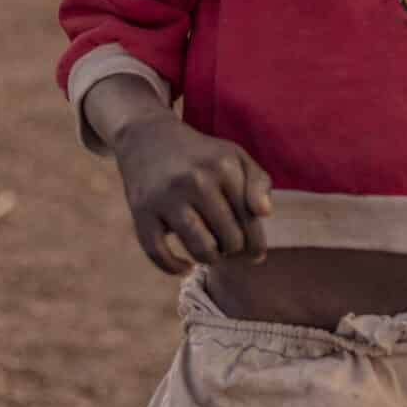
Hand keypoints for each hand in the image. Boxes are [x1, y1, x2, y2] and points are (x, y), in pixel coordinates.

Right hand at [109, 114, 272, 273]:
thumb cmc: (200, 156)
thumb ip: (258, 183)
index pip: (250, 219)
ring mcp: (167, 198)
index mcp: (224, 166)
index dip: (256, 243)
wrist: (147, 138)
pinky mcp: (142, 212)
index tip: (255, 255)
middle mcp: (196, 181)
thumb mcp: (235, 157)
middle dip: (234, 251)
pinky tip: (185, 266)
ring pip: (201, 249)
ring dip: (211, 259)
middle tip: (230, 250)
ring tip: (213, 254)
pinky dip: (174, 267)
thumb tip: (264, 214)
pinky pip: (159, 253)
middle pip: (229, 238)